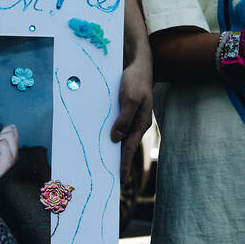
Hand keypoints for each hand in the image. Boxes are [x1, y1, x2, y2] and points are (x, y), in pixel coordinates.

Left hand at [0, 124, 18, 186]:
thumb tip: (5, 127)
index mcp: (13, 149)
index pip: (13, 129)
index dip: (3, 131)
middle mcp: (15, 153)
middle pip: (12, 130)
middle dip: (0, 135)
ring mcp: (13, 158)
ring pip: (7, 136)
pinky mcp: (8, 162)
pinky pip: (2, 144)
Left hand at [111, 52, 152, 181]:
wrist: (137, 64)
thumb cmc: (135, 80)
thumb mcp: (129, 98)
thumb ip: (124, 119)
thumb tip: (116, 139)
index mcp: (141, 123)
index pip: (130, 148)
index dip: (125, 163)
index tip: (122, 178)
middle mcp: (136, 124)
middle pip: (126, 147)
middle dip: (120, 162)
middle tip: (113, 179)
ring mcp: (130, 119)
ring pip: (121, 138)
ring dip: (113, 150)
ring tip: (106, 165)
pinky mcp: (124, 113)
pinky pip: (117, 128)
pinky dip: (111, 137)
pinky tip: (103, 143)